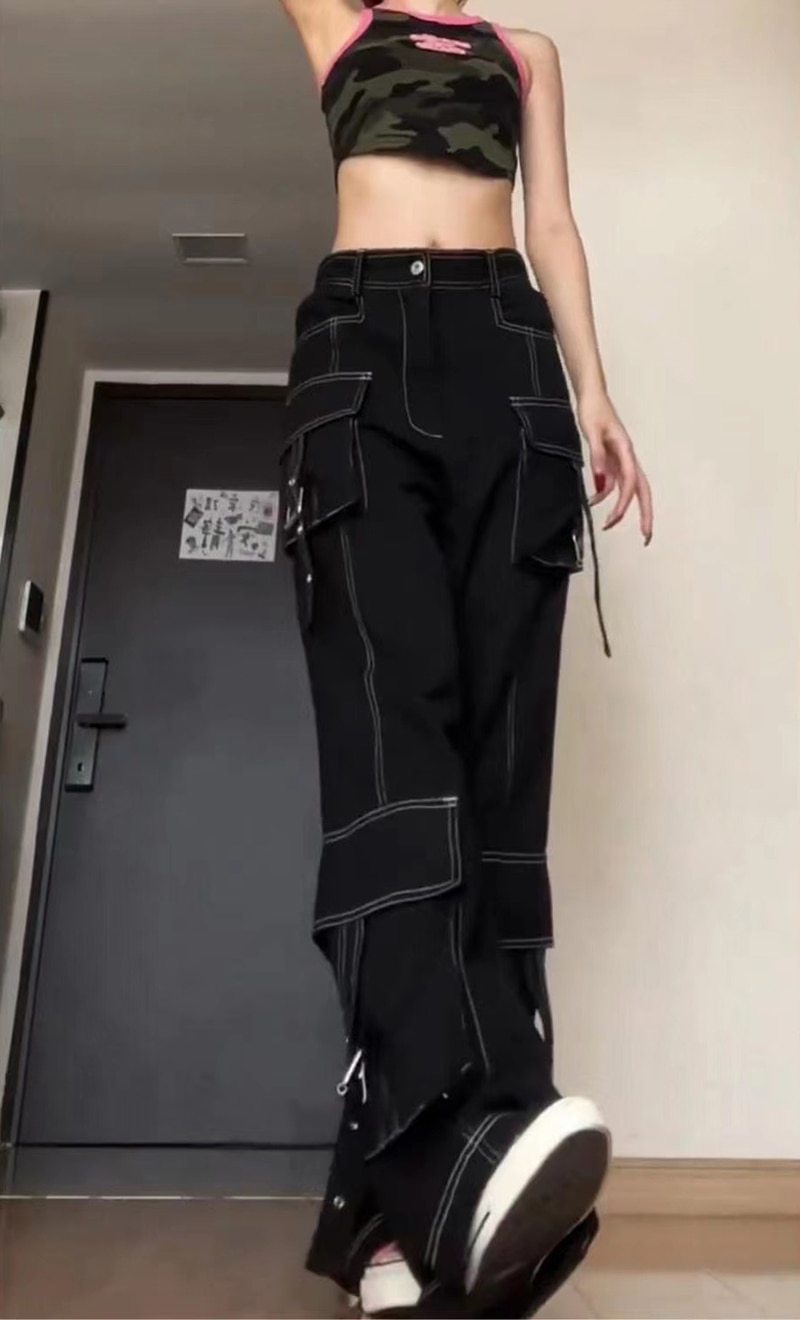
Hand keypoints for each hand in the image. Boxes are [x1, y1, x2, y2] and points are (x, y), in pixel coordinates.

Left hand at [578, 391, 652, 544]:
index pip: (630, 483)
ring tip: (609, 525)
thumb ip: (597, 457)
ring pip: (629, 490)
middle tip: (646, 536)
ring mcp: (621, 460)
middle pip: (642, 490)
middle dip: (645, 514)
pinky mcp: (613, 460)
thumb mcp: (592, 433)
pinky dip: (605, 494)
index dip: (626, 503)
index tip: (617, 519)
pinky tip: (593, 500)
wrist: (592, 396)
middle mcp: (628, 458)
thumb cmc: (594, 410)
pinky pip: (614, 483)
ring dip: (621, 508)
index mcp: (626, 451)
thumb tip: (601, 482)